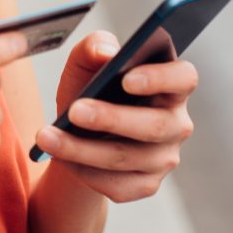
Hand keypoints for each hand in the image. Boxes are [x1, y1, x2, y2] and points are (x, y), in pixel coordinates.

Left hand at [33, 32, 197, 202]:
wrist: (76, 134)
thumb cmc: (89, 90)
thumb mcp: (85, 64)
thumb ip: (95, 46)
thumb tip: (105, 53)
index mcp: (171, 85)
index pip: (184, 78)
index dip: (161, 78)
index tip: (126, 78)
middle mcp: (176, 123)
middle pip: (155, 125)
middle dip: (112, 118)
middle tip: (75, 111)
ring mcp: (164, 157)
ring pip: (127, 157)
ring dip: (83, 149)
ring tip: (47, 137)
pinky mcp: (147, 184)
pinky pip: (118, 185)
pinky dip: (84, 172)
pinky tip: (61, 158)